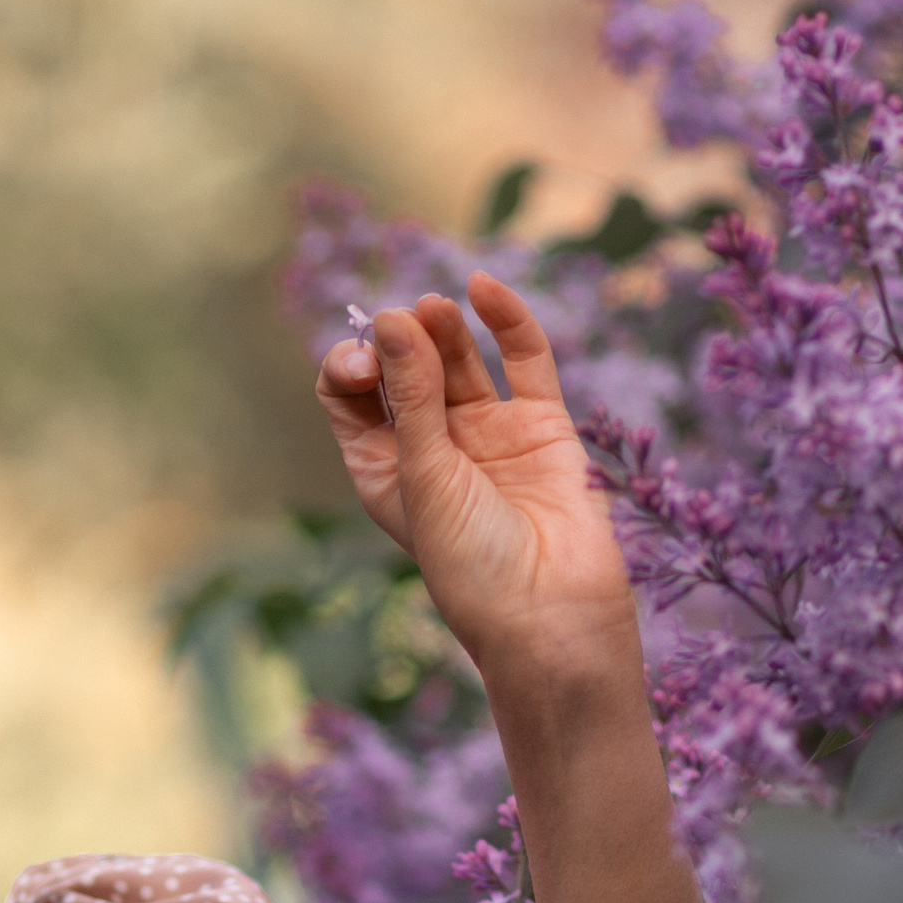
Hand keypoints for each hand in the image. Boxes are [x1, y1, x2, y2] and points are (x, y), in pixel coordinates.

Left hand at [317, 277, 633, 667]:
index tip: (365, 367)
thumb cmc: (472, 564)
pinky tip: (483, 288)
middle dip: (399, 342)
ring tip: (435, 308)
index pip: (350, 396)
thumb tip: (395, 316)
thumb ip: (412, 395)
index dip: (351, 367)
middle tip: (402, 328)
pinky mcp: (541, 426)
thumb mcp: (425, 476)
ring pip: (459, 360)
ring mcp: (488, 435)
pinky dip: (506, 321)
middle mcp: (432, 449)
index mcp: (383, 469)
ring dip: (443, 328)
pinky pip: (523, 360)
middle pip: (405, 369)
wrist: (552, 613)